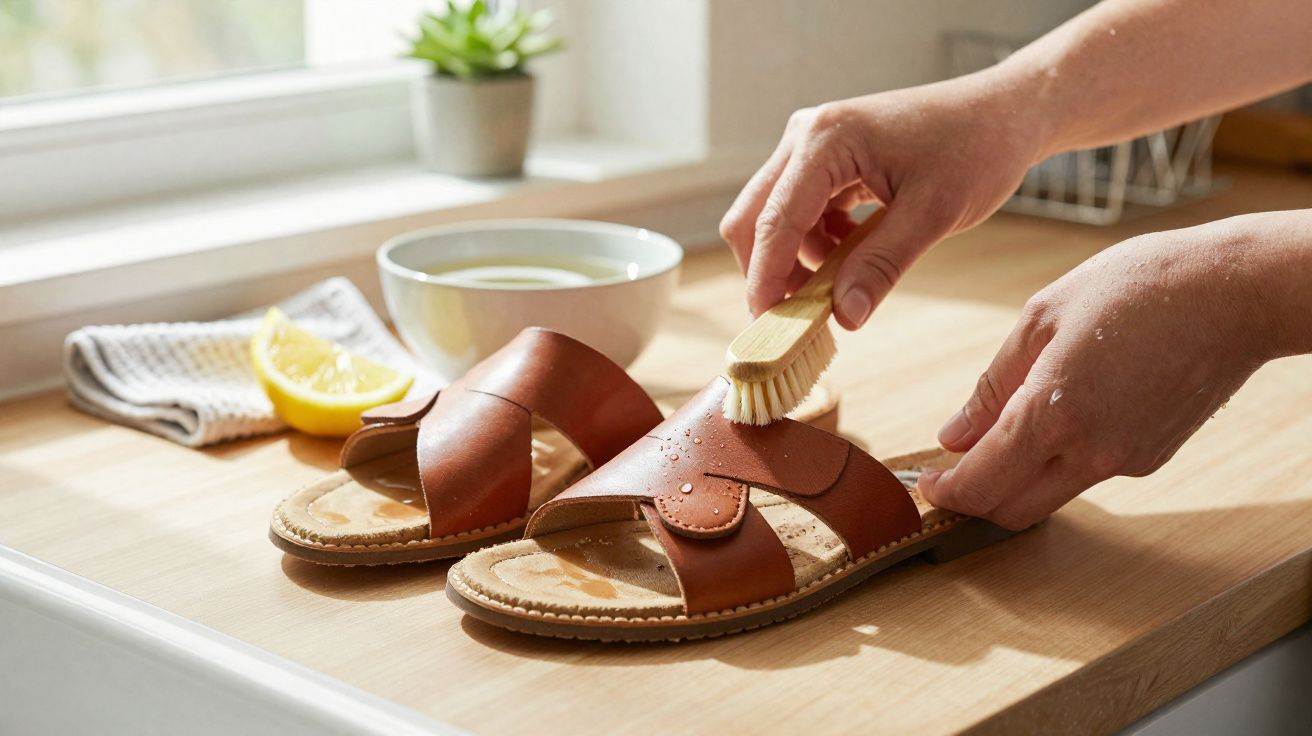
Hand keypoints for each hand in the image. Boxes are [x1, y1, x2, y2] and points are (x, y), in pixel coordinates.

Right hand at [718, 72, 1044, 327]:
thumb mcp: (933, 214)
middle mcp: (806, 134)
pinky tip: (853, 253)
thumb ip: (881, 265)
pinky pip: (798, 210)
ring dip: (797, 259)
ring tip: (842, 283)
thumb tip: (843, 316)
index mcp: (825, 140)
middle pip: (752, 218)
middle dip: (768, 272)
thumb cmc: (977, 149)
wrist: (1004, 113)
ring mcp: (812, 144)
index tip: (766, 329)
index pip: (773, 222)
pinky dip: (815, 242)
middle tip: (795, 319)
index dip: (765, 281)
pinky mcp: (824, 157)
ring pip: (773, 217)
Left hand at [918, 212, 1311, 529]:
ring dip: (1015, 479)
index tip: (926, 483)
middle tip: (951, 471)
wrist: (1235, 291)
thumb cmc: (1138, 286)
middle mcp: (1092, 451)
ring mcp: (1127, 459)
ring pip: (1050, 494)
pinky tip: (1059, 412)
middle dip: (974, 499)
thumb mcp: (1042, 318)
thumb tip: (954, 435)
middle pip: (1012, 510)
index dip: (946, 492)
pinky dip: (1058, 459)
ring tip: (1001, 429)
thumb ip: (992, 385)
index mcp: (1054, 413)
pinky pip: (1087, 472)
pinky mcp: (1152, 457)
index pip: (982, 484)